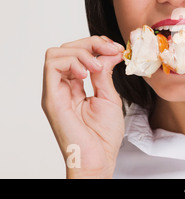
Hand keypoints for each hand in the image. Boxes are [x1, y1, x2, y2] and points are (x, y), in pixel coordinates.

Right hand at [42, 36, 124, 177]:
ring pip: (57, 53)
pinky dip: (71, 62)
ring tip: (97, 67)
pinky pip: (52, 66)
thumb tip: (109, 52)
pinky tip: (86, 73)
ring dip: (81, 52)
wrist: (99, 158)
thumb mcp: (109, 96)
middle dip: (91, 43)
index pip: (78, 53)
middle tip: (111, 50)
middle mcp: (62, 86)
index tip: (116, 49)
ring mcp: (55, 91)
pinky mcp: (51, 98)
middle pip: (67, 48)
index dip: (97, 45)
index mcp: (75, 86)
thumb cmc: (103, 135)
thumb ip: (105, 73)